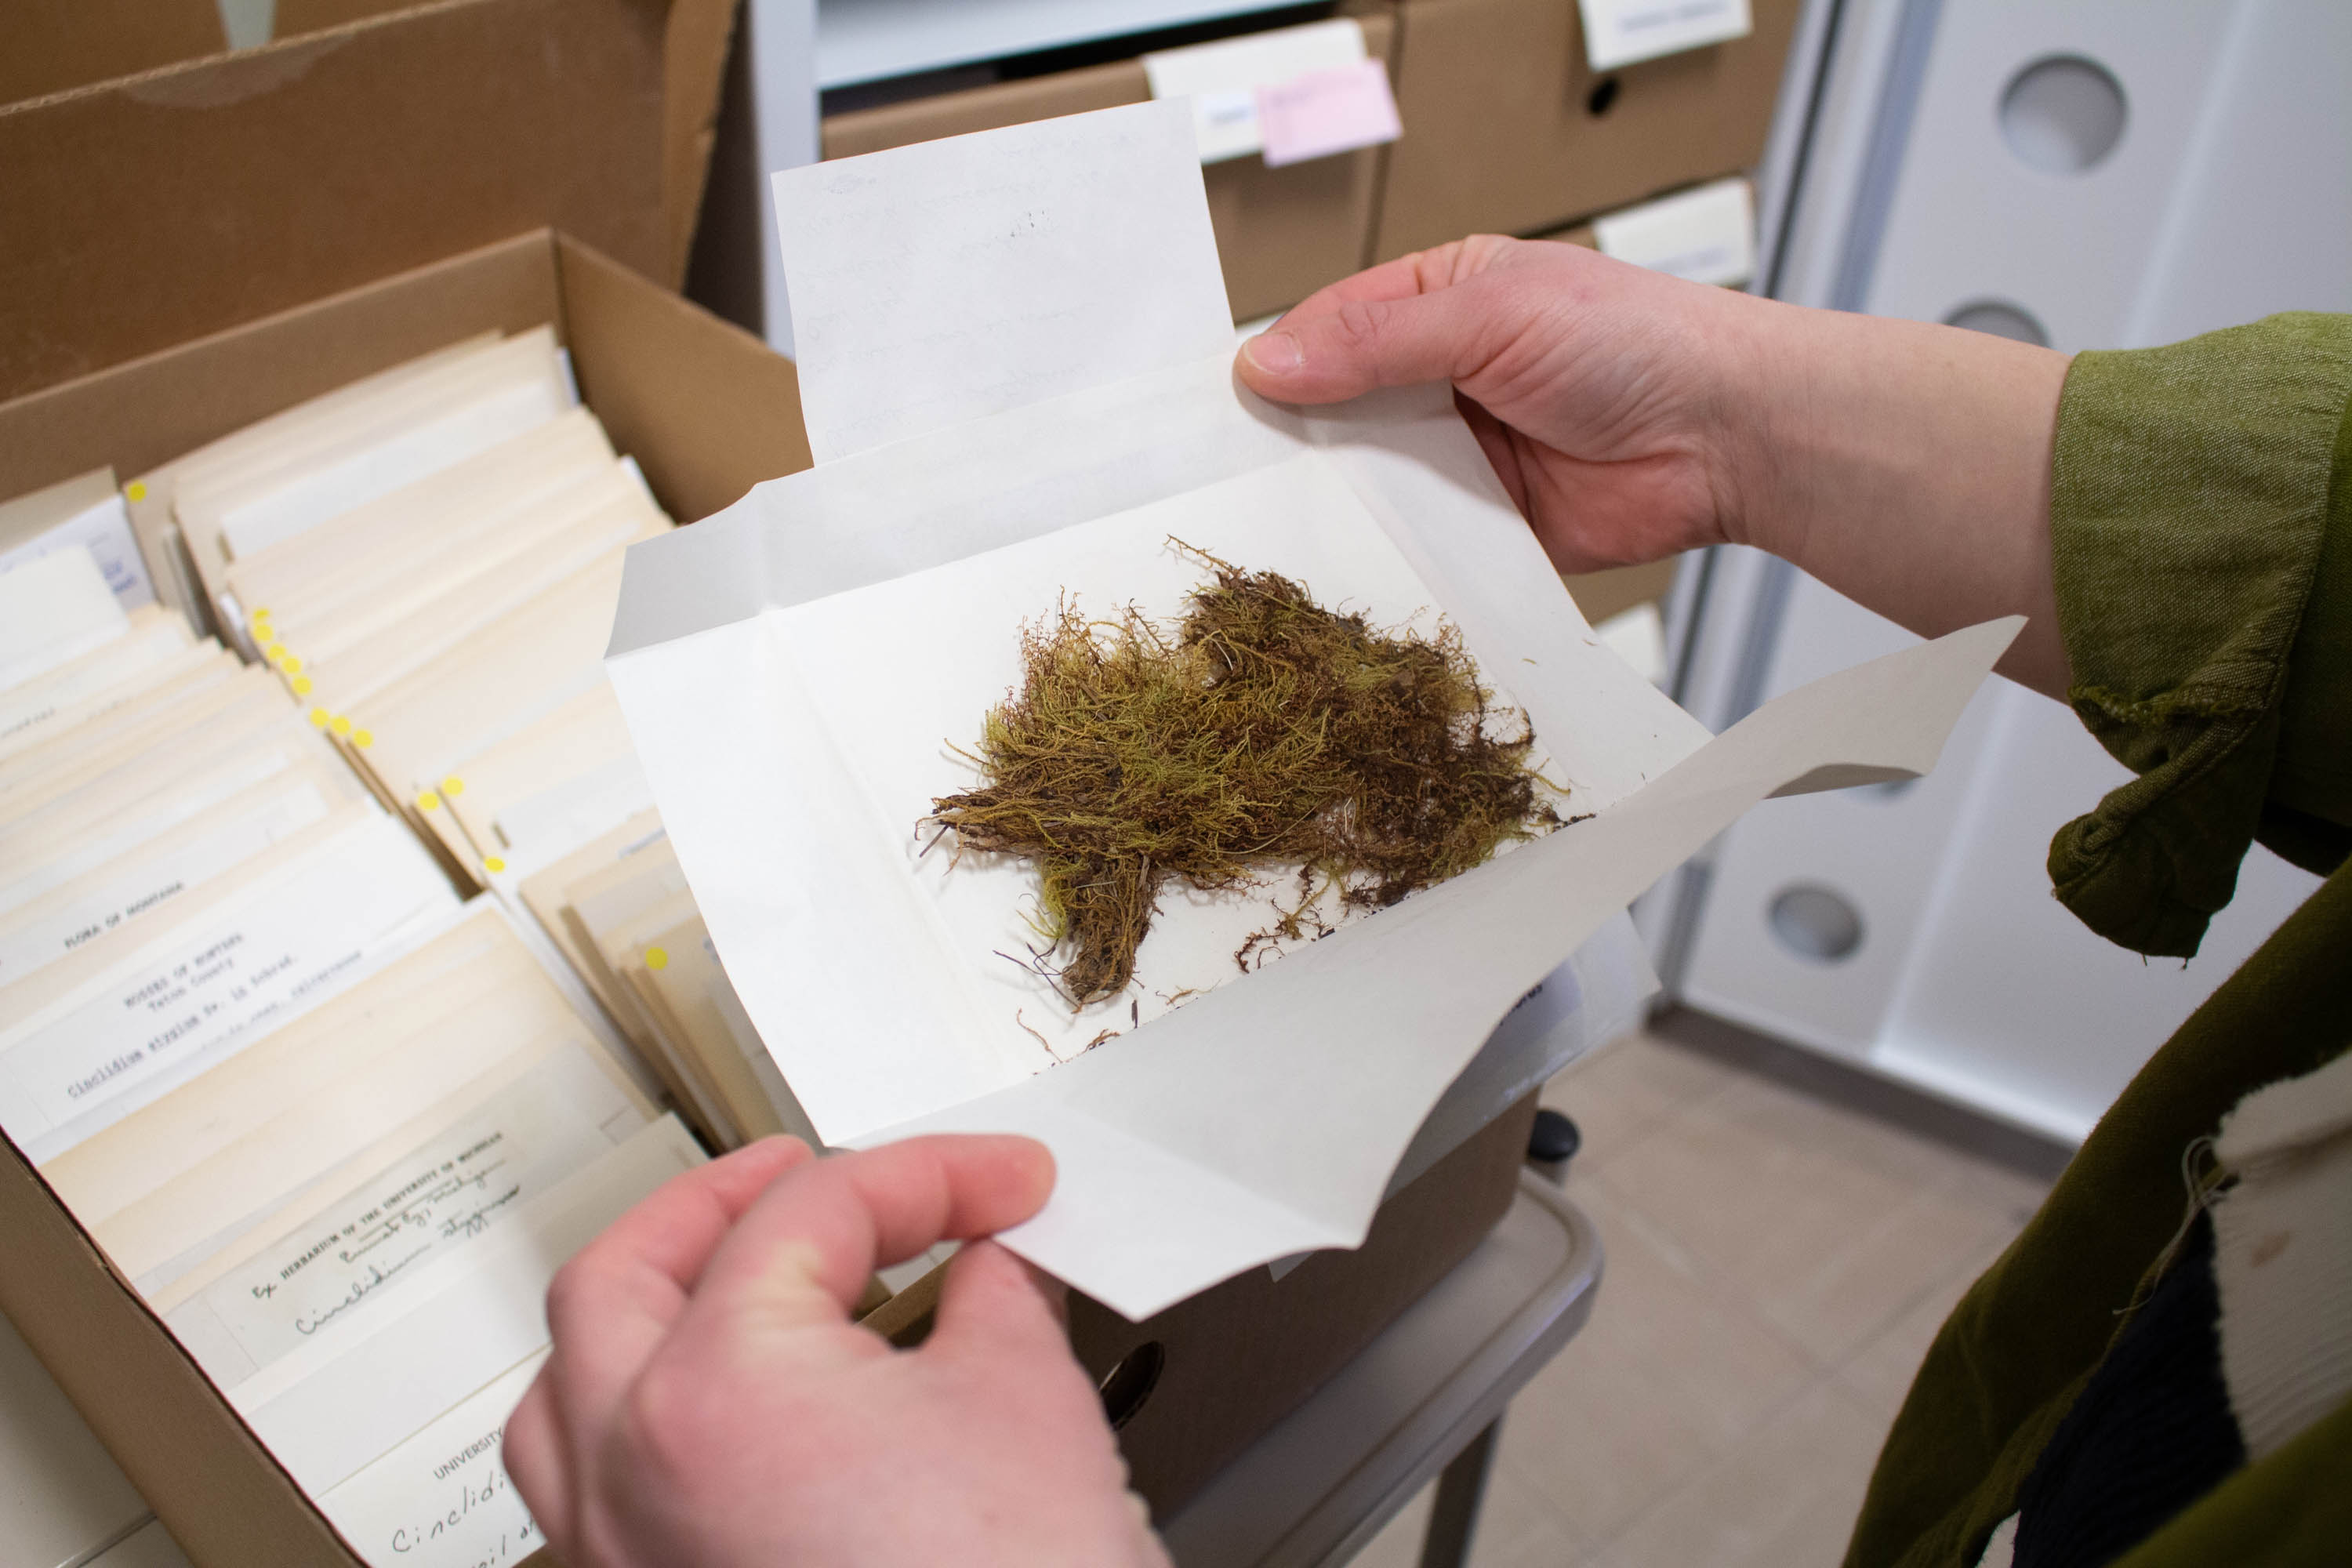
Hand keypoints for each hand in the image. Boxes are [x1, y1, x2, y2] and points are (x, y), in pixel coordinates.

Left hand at [505, 1134, 1168, 1567]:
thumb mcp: (1026, 1397)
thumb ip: (992, 1289)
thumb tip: (982, 1262)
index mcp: (715, 1391)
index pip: (812, 1212)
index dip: (927, 1174)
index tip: (997, 1183)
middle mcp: (630, 1476)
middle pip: (626, 1273)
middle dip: (725, 1202)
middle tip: (817, 1178)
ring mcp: (623, 1564)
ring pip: (568, 1394)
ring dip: (644, 1312)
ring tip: (722, 1279)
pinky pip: (590, 1501)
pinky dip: (638, 1431)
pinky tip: (714, 1423)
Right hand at [1237, 235, 1761, 572]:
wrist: (1729, 437)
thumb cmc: (1635, 342)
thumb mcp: (1491, 314)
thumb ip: (1378, 343)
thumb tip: (1266, 360)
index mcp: (1440, 303)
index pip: (1331, 330)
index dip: (1277, 365)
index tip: (1221, 406)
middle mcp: (1443, 380)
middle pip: (1338, 414)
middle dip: (1294, 443)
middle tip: (1227, 478)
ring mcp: (1461, 458)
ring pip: (1369, 483)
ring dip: (1335, 503)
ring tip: (1270, 527)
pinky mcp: (1483, 529)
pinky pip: (1416, 544)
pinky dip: (1385, 555)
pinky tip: (1342, 567)